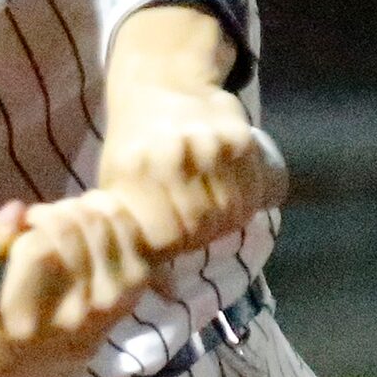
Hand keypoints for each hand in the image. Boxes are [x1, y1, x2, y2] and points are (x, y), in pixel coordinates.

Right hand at [0, 191, 157, 349]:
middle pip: (69, 232)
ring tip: (65, 220)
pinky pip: (127, 227)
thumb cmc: (2, 303)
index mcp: (27, 324)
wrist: (48, 347)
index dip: (30, 224)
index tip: (25, 224)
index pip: (36, 252)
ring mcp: (111, 303)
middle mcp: (74, 318)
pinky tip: (90, 217)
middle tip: (44, 219)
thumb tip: (16, 211)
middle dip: (53, 212)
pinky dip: (108, 210)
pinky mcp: (137, 287)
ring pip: (98, 223)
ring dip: (79, 208)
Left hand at [98, 76, 272, 261]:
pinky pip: (257, 186)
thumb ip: (137, 234)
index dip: (175, 247)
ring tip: (215, 199)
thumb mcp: (119, 187)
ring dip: (232, 213)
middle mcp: (171, 162)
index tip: (174, 238)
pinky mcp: (238, 138)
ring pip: (236, 211)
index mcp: (134, 176)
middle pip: (206, 228)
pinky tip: (235, 182)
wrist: (162, 85)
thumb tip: (164, 291)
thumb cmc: (135, 145)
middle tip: (197, 217)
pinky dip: (252, 193)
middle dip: (204, 231)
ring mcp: (206, 149)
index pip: (169, 239)